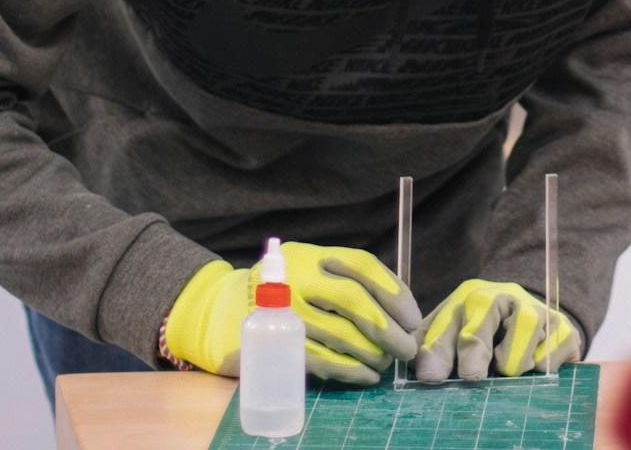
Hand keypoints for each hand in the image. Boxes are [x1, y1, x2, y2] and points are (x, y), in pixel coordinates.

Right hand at [163, 244, 421, 383]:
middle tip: (407, 347)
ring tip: (385, 363)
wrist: (218, 310)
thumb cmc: (280, 291)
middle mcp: (297, 278)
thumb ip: (346, 280)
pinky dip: (349, 370)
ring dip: (372, 352)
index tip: (413, 317)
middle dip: (388, 327)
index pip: (362, 265)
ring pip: (341, 334)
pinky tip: (365, 375)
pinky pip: (321, 360)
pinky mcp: (275, 345)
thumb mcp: (310, 270)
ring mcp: (284, 312)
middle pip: (355, 301)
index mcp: (312, 256)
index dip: (394, 291)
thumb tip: (400, 310)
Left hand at [413, 279, 580, 381]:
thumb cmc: (479, 333)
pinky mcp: (564, 328)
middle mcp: (504, 296)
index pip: (451, 322)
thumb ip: (432, 348)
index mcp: (470, 298)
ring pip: (526, 327)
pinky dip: (542, 364)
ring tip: (506, 369)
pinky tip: (533, 365)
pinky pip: (555, 349)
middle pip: (488, 316)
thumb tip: (421, 371)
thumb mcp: (450, 334)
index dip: (439, 349)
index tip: (432, 375)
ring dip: (513, 358)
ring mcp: (536, 309)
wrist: (527, 318)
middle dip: (476, 348)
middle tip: (471, 375)